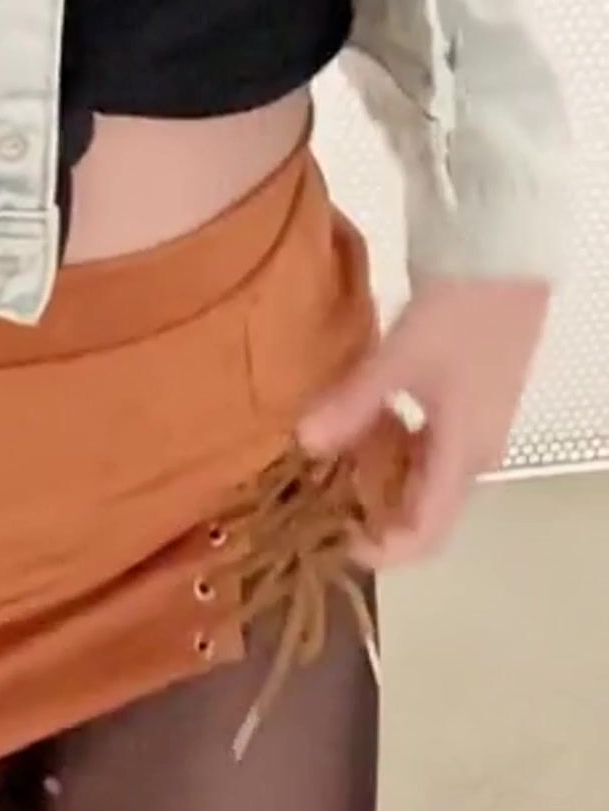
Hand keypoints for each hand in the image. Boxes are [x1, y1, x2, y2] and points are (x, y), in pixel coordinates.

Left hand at [297, 277, 550, 567]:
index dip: (380, 550)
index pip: (426, 535)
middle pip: (426, 511)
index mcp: (462, 456)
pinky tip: (362, 420)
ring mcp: (477, 427)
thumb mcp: (397, 359)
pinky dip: (395, 447)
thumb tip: (304, 444)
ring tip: (331, 459)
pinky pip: (432, 446)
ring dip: (382, 477)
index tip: (332, 539)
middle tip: (319, 498)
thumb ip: (351, 405)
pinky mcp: (473, 401)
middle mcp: (476, 454)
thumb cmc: (458, 313)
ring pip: (427, 477)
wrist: (506, 261)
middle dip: (374, 514)